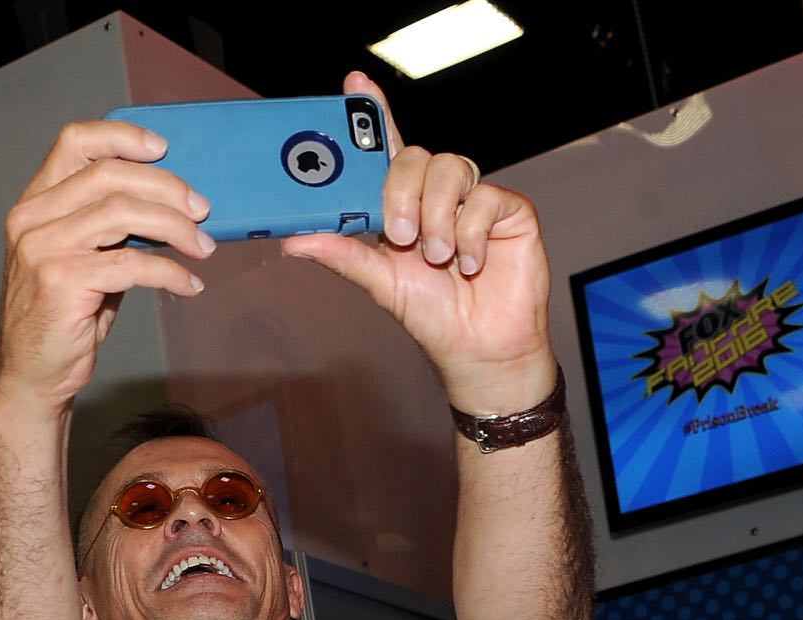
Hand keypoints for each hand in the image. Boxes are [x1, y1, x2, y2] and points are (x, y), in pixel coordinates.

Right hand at [0, 121, 217, 414]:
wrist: (32, 376)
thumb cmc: (62, 320)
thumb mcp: (82, 262)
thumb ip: (109, 231)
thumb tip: (167, 210)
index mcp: (35, 204)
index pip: (74, 144)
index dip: (121, 137)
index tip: (163, 148)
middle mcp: (33, 219)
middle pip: (109, 175)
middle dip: (166, 188)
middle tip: (201, 210)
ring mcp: (44, 249)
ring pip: (123, 214)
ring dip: (175, 228)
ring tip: (202, 247)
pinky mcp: (62, 282)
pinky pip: (131, 265)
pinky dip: (170, 272)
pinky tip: (189, 284)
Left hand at [282, 72, 554, 412]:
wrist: (479, 350)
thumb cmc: (434, 316)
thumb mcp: (381, 284)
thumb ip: (343, 255)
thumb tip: (293, 241)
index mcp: (404, 205)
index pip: (387, 149)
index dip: (373, 113)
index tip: (354, 85)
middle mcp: (438, 196)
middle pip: (416, 156)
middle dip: (402, 194)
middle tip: (401, 236)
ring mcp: (474, 201)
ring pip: (451, 169)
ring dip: (438, 218)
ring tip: (439, 258)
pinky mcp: (510, 211)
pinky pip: (487, 198)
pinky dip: (472, 235)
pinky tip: (470, 263)